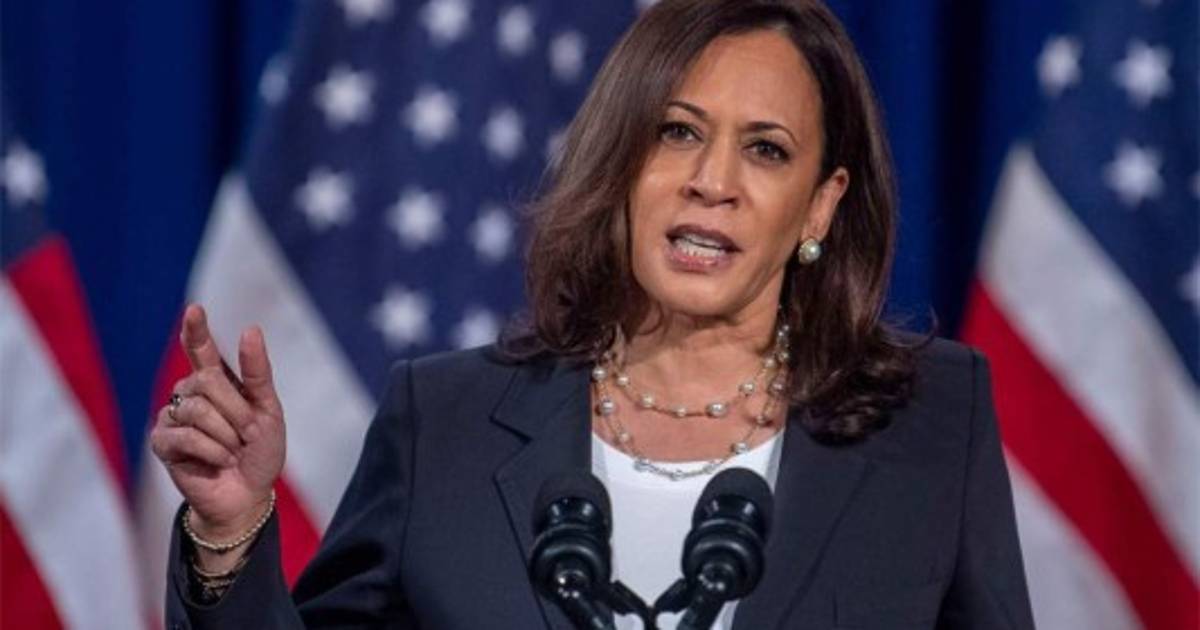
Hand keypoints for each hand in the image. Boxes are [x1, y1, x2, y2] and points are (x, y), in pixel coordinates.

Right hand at [150, 304, 285, 547]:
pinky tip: (217, 462)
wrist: (249, 494)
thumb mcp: (269, 410)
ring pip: (197, 409)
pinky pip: (186, 435)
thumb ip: (258, 371)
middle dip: (236, 411)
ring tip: (232, 452)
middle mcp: (190, 393)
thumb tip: (249, 328)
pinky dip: (212, 451)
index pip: (200, 348)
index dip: (196, 329)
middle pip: (206, 380)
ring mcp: (172, 416)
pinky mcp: (162, 442)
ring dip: (226, 435)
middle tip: (246, 435)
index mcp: (217, 382)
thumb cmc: (260, 452)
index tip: (195, 309)